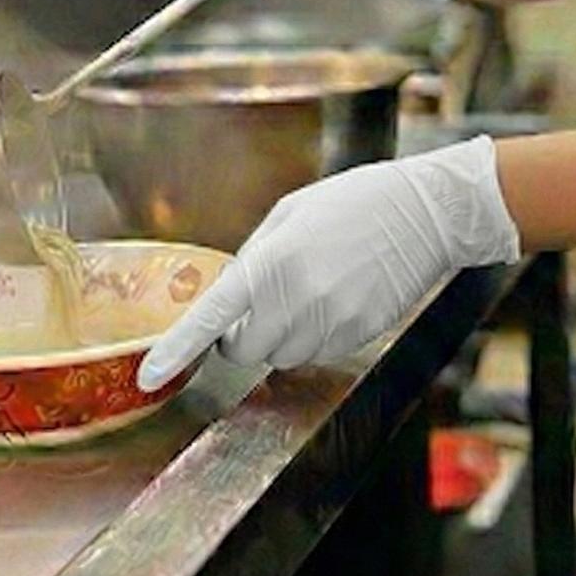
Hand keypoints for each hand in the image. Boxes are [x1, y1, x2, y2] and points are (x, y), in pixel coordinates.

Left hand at [136, 137, 519, 389]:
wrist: (426, 213)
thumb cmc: (354, 202)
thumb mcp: (290, 213)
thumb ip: (254, 258)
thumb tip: (229, 299)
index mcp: (273, 261)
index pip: (213, 317)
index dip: (177, 348)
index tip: (149, 374)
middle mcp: (300, 299)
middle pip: (245, 351)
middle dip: (240, 336)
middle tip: (255, 306)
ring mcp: (333, 322)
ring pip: (282, 356)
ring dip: (280, 335)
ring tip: (309, 289)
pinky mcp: (359, 336)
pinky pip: (317, 354)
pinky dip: (314, 336)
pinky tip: (337, 297)